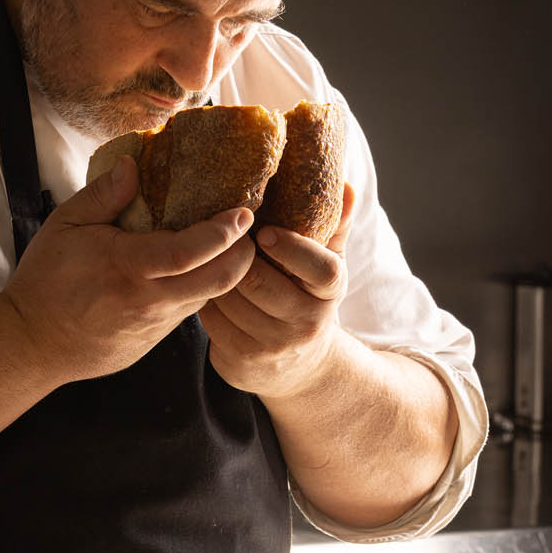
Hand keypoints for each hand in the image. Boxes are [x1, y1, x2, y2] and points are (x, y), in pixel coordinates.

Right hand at [1, 156, 256, 383]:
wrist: (34, 343)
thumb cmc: (46, 281)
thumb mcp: (64, 226)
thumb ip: (102, 195)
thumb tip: (134, 164)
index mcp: (126, 268)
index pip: (188, 253)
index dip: (222, 233)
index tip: (242, 213)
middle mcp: (148, 301)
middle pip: (218, 281)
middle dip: (244, 253)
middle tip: (248, 227)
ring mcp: (155, 324)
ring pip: (209, 297)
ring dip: (228, 271)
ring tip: (232, 243)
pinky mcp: (155, 339)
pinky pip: (190, 310)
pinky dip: (203, 286)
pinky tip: (201, 267)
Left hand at [200, 184, 355, 399]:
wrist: (298, 366)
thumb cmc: (307, 298)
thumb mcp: (325, 265)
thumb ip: (333, 226)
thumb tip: (346, 186)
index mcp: (331, 293)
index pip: (323, 269)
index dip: (293, 248)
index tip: (265, 231)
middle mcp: (306, 324)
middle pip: (259, 282)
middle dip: (237, 257)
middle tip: (223, 238)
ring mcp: (273, 347)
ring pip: (230, 299)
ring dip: (216, 275)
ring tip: (212, 259)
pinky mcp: (242, 362)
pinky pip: (211, 321)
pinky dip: (205, 300)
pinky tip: (207, 288)